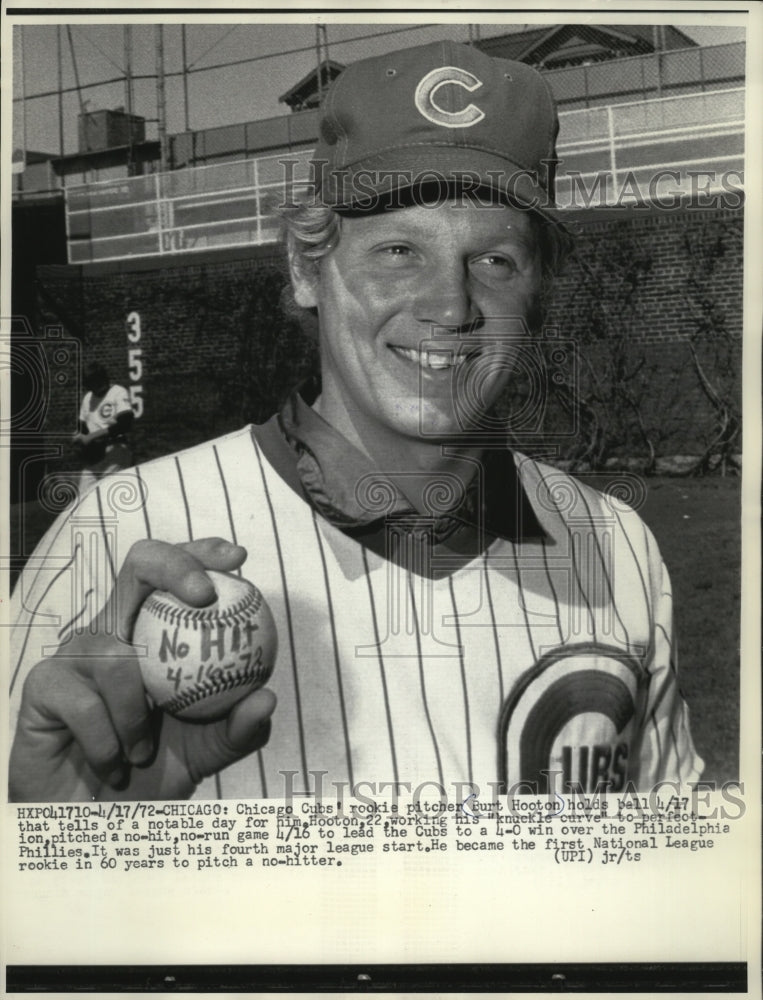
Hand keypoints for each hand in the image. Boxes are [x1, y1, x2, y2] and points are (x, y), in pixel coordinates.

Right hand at [9, 538, 276, 801]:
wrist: (98, 816)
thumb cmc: (156, 770)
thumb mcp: (209, 750)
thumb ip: (239, 728)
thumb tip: (267, 697)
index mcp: (154, 631)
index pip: (176, 574)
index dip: (204, 553)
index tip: (239, 559)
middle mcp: (115, 629)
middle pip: (139, 566)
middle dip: (175, 566)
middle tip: (204, 596)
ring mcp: (76, 651)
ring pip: (115, 656)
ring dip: (136, 715)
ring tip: (142, 751)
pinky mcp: (44, 682)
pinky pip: (85, 703)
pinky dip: (107, 741)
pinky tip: (112, 762)